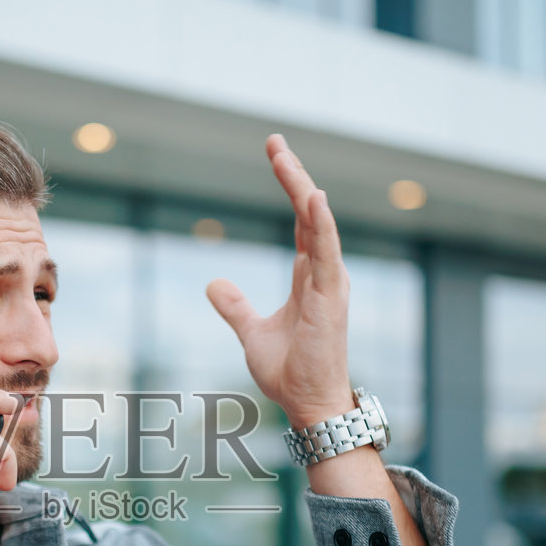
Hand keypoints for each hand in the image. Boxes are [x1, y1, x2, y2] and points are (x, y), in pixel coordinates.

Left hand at [206, 134, 352, 426]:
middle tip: (274, 142)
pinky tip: (313, 197)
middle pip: (310, 213)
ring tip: (284, 158)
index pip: (301, 221)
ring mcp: (330, 284)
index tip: (277, 154)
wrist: (308, 403)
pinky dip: (322, 225)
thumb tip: (214, 283)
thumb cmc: (290, 371)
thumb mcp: (252, 332)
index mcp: (310, 277)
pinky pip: (328, 254)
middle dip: (293, 176)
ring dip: (302, 189)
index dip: (291, 187)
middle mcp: (325, 273)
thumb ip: (236, 306)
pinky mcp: (331, 299)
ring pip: (319, 225)